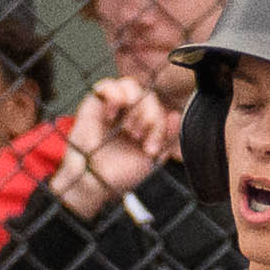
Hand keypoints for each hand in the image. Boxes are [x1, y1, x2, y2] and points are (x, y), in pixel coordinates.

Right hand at [51, 78, 175, 218]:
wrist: (94, 184)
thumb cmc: (119, 174)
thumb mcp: (151, 158)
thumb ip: (166, 138)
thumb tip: (176, 115)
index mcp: (143, 123)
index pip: (159, 109)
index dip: (160, 125)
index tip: (152, 149)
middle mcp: (128, 112)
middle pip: (147, 96)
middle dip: (149, 116)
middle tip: (138, 137)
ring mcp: (111, 107)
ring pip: (130, 85)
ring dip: (135, 104)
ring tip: (128, 127)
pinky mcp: (94, 104)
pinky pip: (107, 85)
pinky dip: (115, 95)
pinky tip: (113, 115)